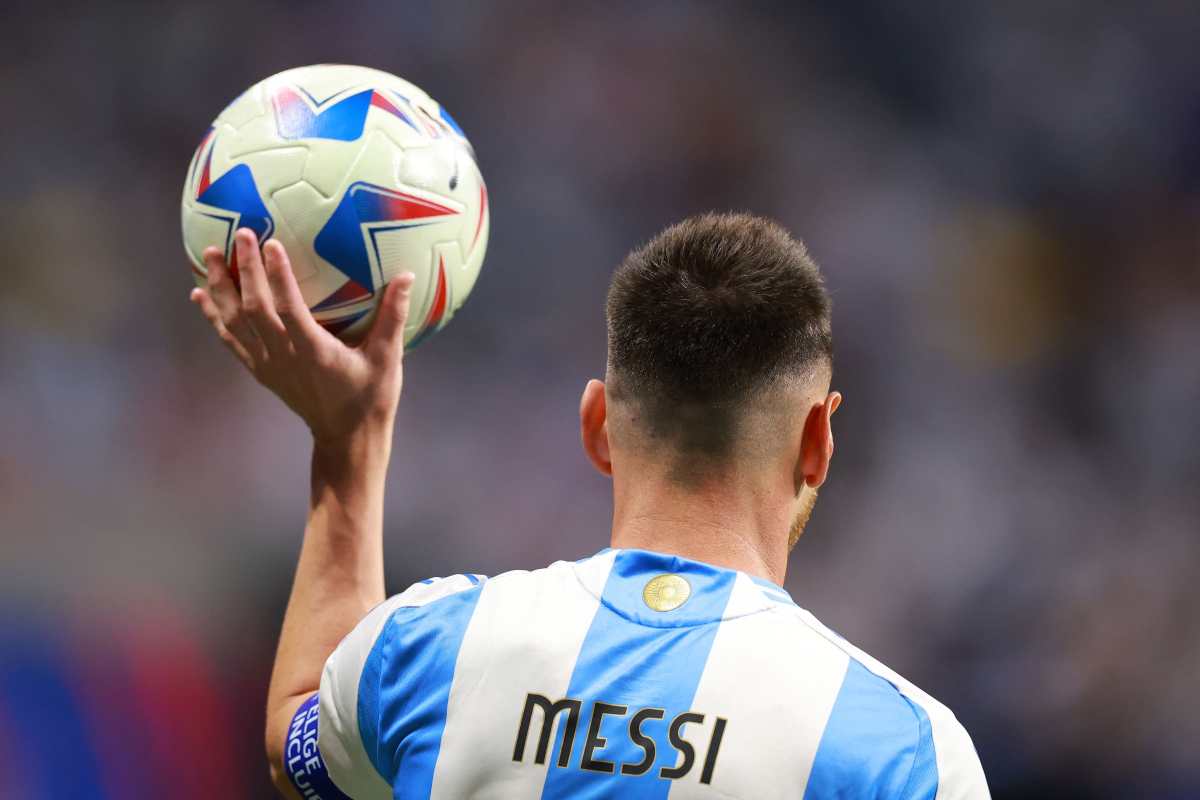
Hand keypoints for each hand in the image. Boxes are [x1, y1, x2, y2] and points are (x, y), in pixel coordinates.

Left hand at [190, 228, 414, 448]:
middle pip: (254, 309)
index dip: (277, 276)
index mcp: (315, 352)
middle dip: (245, 269)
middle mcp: (284, 357)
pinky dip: (213, 316)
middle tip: (241, 233)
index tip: (271, 244)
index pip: (289, 308)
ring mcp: (268, 365)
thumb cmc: (370, 396)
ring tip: (212, 254)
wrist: (346, 437)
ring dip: (220, 287)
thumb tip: (407, 276)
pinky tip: (201, 294)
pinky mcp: (260, 371)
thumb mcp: (388, 358)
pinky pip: (230, 340)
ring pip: (235, 322)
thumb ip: (393, 316)